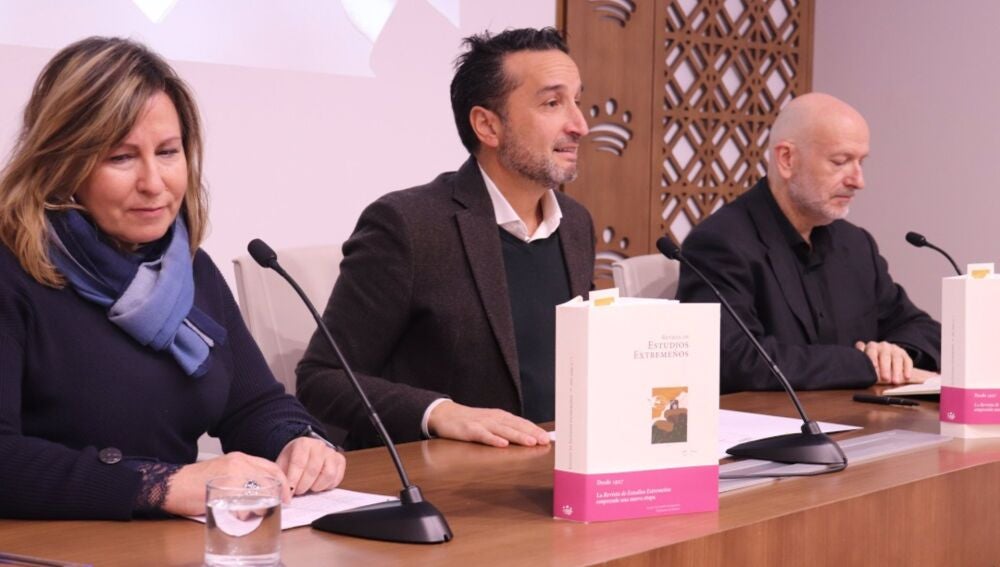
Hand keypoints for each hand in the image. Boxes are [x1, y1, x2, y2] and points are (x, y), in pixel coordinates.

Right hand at [163, 452, 289, 515]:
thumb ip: (242, 476)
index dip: (282, 481)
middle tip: (280, 505)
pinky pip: (242, 505)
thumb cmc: (195, 481)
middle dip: (277, 494)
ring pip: (258, 493)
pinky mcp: (223, 489)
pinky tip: (240, 517)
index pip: (270, 467)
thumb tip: (261, 490)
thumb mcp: (224, 471)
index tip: (285, 493)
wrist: (171, 484)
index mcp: (240, 458)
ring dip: (261, 506)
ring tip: (257, 513)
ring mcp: (231, 475)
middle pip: (269, 479)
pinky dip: (244, 514)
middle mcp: (238, 463)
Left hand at [275, 437, 345, 496]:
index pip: (299, 462)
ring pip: (328, 474)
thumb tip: (280, 492)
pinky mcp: (340, 461)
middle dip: (304, 485)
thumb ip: (281, 476)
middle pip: (313, 469)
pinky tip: (318, 485)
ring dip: (317, 486)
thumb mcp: (282, 464)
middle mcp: (319, 446)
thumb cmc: (293, 460)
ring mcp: (331, 453)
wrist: (304, 453)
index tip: (289, 491)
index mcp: (303, 443)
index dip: (294, 479)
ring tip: (309, 487)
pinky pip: (337, 478)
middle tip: (297, 491)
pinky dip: (327, 485)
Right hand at [427, 401, 549, 447]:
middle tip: (545, 441)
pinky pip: (483, 435)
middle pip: (515, 425)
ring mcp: (482, 423)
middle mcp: (494, 418)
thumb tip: (527, 437)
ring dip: (517, 436)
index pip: (521, 422)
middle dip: (531, 433)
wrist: (445, 414)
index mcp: (500, 416)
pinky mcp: (469, 430)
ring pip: (503, 430)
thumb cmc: (470, 421)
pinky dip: (493, 439)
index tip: (548, 438)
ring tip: (531, 442)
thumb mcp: (491, 422)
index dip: (535, 430)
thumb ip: (506, 429)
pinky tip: (502, 444)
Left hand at [855, 341, 913, 384]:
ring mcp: (894, 349)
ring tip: (895, 382)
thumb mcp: (865, 362)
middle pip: (885, 355)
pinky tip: (906, 377)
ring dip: (897, 371)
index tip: (874, 367)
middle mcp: (883, 346)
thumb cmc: (871, 363)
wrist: (883, 359)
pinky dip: (907, 369)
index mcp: (871, 346)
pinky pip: (907, 361)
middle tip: (885, 379)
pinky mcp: (904, 354)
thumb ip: (862, 362)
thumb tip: (858, 369)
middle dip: (885, 368)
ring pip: (897, 358)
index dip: (872, 358)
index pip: (871, 350)